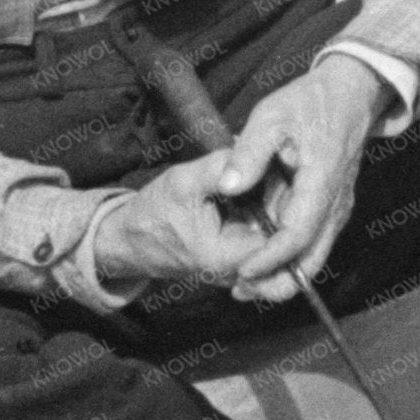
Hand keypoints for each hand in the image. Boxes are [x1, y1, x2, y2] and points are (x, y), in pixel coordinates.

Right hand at [90, 152, 270, 292]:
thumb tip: (254, 149)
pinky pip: (260, 235)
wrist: (130, 239)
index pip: (280, 235)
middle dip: (285, 201)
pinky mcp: (236, 258)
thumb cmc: (154, 213)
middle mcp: (239, 270)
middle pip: (281, 237)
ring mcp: (239, 268)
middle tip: (287, 165)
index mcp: (228, 257)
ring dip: (275, 206)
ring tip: (274, 172)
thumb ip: (220, 169)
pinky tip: (261, 187)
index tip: (288, 168)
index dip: (288, 200)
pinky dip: (263, 212)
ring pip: (273, 236)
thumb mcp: (184, 182)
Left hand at [213, 55, 393, 303]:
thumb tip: (227, 186)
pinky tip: (259, 259)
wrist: (350, 95)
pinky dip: (287, 258)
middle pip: (311, 260)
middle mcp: (335, 204)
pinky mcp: (331, 210)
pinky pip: (311, 243)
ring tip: (242, 283)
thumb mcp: (271, 116)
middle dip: (277, 282)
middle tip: (239, 291)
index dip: (270, 258)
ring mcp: (336, 209)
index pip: (298, 234)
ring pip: (313, 257)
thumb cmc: (309, 102)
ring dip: (281, 274)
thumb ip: (249, 151)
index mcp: (321, 182)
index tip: (242, 270)